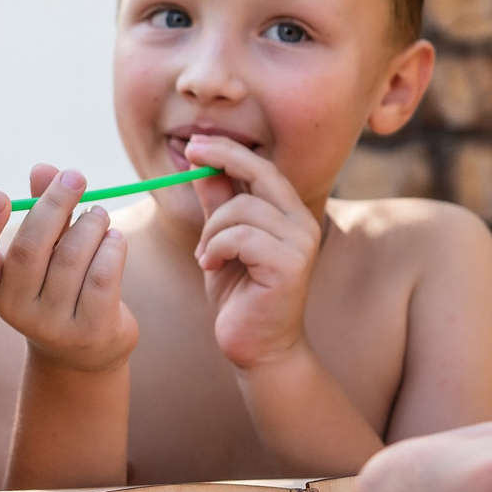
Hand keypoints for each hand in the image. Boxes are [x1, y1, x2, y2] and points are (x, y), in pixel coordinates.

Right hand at [0, 166, 136, 374]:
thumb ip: (40, 206)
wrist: (84, 350)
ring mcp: (51, 324)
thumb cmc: (59, 283)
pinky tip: (114, 238)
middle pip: (30, 249)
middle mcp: (15, 308)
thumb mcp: (44, 248)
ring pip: (71, 258)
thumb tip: (43, 170)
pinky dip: (112, 247)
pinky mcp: (89, 331)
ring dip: (90, 223)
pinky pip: (101, 278)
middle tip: (75, 177)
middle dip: (54, 204)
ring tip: (98, 213)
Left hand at [181, 134, 318, 370]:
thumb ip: (217, 205)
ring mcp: (301, 243)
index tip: (194, 144)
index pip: (263, 167)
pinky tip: (211, 267)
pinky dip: (216, 248)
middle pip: (260, 173)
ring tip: (206, 256)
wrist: (258, 347)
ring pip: (242, 209)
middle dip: (220, 159)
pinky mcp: (291, 265)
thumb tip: (201, 166)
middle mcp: (302, 223)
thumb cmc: (239, 295)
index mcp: (289, 215)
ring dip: (211, 231)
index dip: (228, 151)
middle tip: (188, 157)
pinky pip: (241, 236)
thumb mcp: (221, 242)